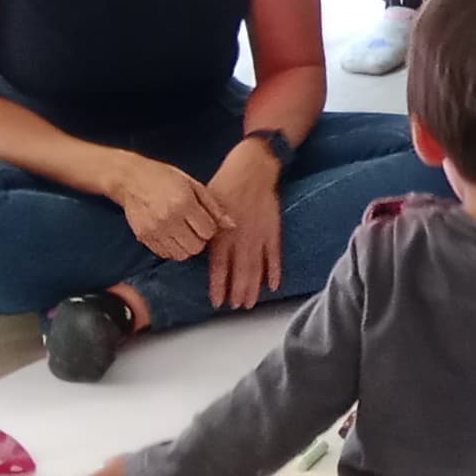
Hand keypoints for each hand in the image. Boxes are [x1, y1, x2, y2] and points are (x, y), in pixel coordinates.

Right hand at [108, 153, 224, 262]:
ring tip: (183, 232)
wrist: (130, 178)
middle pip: (196, 247)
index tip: (204, 220)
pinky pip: (165, 254)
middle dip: (199, 240)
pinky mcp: (143, 237)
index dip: (209, 228)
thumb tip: (232, 225)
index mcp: (184, 203)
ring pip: (181, 255)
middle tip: (194, 228)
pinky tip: (171, 235)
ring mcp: (154, 230)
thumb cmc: (165, 178)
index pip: (208, 231)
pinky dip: (171, 249)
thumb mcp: (193, 185)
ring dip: (186, 246)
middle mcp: (169, 219)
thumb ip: (213, 206)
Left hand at [202, 144, 285, 308]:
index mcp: (222, 233)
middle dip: (238, 292)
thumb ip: (206, 229)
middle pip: (240, 272)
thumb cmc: (226, 183)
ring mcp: (259, 235)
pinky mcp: (273, 230)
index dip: (218, 286)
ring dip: (254, 287)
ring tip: (250, 303)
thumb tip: (200, 249)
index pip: (219, 267)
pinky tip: (273, 285)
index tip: (216, 301)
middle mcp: (241, 238)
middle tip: (236, 307)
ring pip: (257, 268)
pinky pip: (275, 255)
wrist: (253, 168)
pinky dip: (275, 271)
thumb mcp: (206, 205)